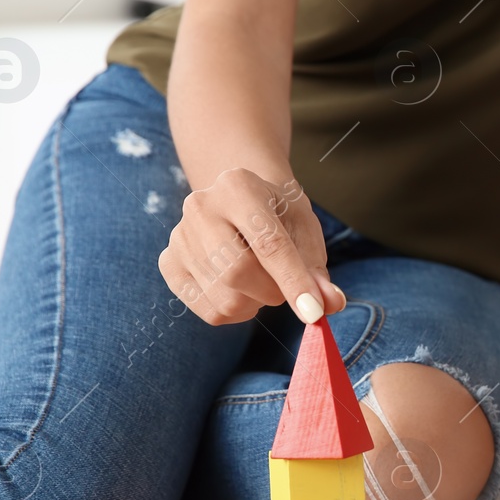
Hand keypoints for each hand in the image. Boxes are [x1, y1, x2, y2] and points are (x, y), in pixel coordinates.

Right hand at [159, 167, 344, 325]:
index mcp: (238, 186)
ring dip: (255, 303)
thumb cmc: (279, 215)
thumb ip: (316, 269)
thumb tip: (331, 304)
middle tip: (284, 286)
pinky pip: (209, 310)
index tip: (314, 312)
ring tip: (261, 281)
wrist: (240, 200)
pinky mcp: (169, 263)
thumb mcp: (304, 230)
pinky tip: (241, 290)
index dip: (293, 281)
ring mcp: (179, 236)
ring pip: (224, 297)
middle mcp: (200, 206)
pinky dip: (235, 312)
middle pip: (237, 272)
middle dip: (273, 291)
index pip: (268, 243)